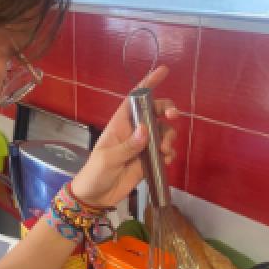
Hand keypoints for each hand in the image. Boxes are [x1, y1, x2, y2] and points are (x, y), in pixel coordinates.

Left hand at [71, 65, 181, 207]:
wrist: (96, 197)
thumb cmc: (95, 174)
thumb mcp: (108, 159)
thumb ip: (128, 146)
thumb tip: (146, 130)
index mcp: (120, 124)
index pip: (135, 99)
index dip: (148, 84)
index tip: (163, 71)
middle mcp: (133, 131)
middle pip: (155, 112)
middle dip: (167, 110)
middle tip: (173, 117)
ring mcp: (143, 146)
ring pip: (164, 132)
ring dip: (169, 137)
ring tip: (165, 150)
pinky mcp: (149, 161)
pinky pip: (165, 152)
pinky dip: (169, 154)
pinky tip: (166, 161)